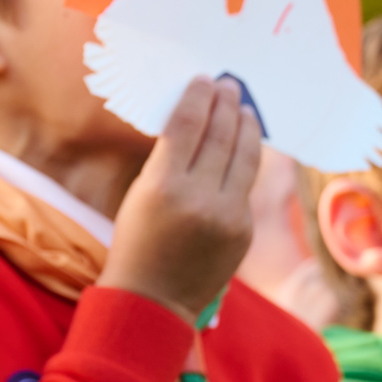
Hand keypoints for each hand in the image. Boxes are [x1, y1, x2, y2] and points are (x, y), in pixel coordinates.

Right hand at [98, 76, 260, 325]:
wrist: (152, 300)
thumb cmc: (136, 243)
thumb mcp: (140, 195)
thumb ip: (169, 161)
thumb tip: (197, 124)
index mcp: (163, 185)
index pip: (187, 126)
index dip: (198, 98)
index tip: (204, 81)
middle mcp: (199, 197)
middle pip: (221, 136)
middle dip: (226, 105)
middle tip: (229, 85)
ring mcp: (227, 215)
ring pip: (244, 157)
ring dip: (245, 127)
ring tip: (245, 108)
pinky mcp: (243, 230)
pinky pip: (245, 186)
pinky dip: (245, 161)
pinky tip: (244, 147)